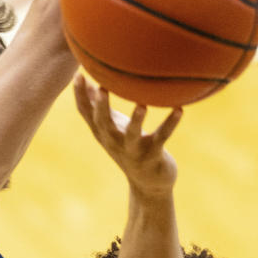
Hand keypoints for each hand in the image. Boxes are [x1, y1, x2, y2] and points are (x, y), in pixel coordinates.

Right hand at [73, 74, 181, 195]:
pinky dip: (170, 124)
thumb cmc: (128, 147)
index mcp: (103, 132)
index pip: (86, 113)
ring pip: (132, 135)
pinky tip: (179, 110)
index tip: (78, 74)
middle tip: (102, 88)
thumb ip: (97, 105)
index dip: (79, 95)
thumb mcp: (110, 127)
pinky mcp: (153, 154)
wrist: (148, 183)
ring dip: (136, 121)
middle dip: (102, 108)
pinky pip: (162, 137)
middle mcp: (114, 141)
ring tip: (142, 106)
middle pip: (104, 124)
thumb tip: (85, 79)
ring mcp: (134, 150)